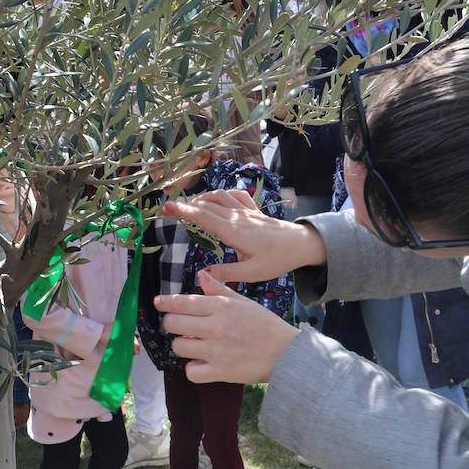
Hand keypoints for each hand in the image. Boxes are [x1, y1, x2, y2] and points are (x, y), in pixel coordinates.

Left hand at [154, 269, 298, 384]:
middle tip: (180, 326)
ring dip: (183, 345)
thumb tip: (201, 275)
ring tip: (194, 344)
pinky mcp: (221, 372)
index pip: (182, 302)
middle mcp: (216, 327)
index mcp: (222, 307)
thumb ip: (219, 290)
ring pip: (179, 346)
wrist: (288, 354)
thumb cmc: (266, 326)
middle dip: (172, 323)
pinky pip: (191, 372)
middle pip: (173, 323)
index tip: (158, 303)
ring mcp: (217, 351)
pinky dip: (193, 369)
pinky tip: (201, 364)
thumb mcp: (244, 302)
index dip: (165, 302)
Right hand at [162, 188, 324, 282]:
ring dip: (201, 198)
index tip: (166, 207)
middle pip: (206, 204)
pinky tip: (216, 199)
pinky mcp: (253, 210)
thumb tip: (202, 274)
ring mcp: (246, 211)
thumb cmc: (278, 260)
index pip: (203, 217)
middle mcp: (238, 217)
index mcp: (234, 232)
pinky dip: (221, 194)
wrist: (302, 244)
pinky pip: (234, 195)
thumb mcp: (253, 272)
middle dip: (185, 204)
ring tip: (188, 206)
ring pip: (219, 196)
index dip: (183, 211)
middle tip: (168, 208)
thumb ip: (227, 272)